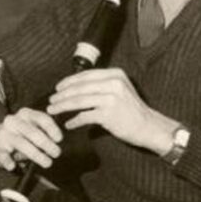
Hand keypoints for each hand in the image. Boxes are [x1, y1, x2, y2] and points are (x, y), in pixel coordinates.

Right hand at [0, 108, 62, 170]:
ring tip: (47, 163)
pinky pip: (3, 155)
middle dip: (46, 144)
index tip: (59, 139)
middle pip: (32, 132)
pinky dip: (8, 161)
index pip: (40, 118)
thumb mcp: (32, 128)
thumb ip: (44, 133)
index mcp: (25, 114)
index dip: (52, 128)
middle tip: (56, 153)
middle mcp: (13, 121)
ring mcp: (4, 135)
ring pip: (21, 143)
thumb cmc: (20, 135)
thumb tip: (56, 142)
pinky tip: (13, 166)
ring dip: (36, 154)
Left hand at [46, 68, 177, 154]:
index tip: (57, 88)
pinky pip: (85, 116)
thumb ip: (101, 85)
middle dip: (62, 94)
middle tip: (51, 101)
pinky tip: (68, 124)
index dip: (69, 81)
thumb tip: (74, 87)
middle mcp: (113, 83)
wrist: (149, 127)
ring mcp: (111, 98)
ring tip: (53, 111)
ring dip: (63, 106)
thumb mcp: (120, 89)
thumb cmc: (131, 110)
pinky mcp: (109, 114)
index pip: (86, 75)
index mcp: (115, 74)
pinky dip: (74, 121)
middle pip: (80, 87)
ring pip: (79, 100)